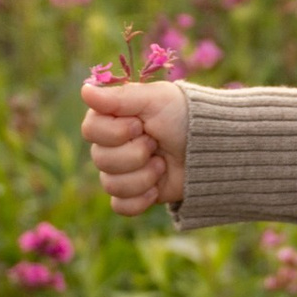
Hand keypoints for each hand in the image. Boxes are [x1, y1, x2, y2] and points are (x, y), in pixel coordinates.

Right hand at [81, 75, 188, 214]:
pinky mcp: (135, 194)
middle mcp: (112, 145)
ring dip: (143, 175)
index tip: (140, 125)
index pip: (90, 130)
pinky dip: (141, 199)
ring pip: (111, 184)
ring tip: (162, 163)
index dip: (115, 132)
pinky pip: (121, 206)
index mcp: (112, 118)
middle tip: (156, 143)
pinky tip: (157, 187)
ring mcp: (123, 171)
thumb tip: (84, 90)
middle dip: (135, 153)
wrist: (212, 148)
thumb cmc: (184, 115)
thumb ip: (118, 98)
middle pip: (100, 160)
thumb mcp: (155, 99)